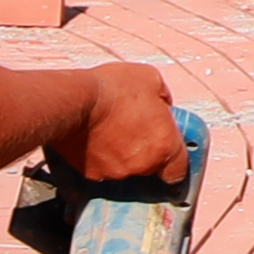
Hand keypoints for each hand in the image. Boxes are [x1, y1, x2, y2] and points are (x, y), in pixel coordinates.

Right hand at [64, 63, 187, 185]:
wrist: (75, 102)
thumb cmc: (115, 88)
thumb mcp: (151, 79)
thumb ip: (163, 98)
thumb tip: (162, 106)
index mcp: (163, 145)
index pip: (178, 171)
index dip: (173, 163)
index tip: (168, 154)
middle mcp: (142, 164)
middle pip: (150, 167)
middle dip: (145, 152)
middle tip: (133, 130)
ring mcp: (116, 172)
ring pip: (124, 167)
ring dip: (121, 154)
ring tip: (109, 131)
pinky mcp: (91, 174)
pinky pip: (101, 167)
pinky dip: (99, 157)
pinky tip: (93, 138)